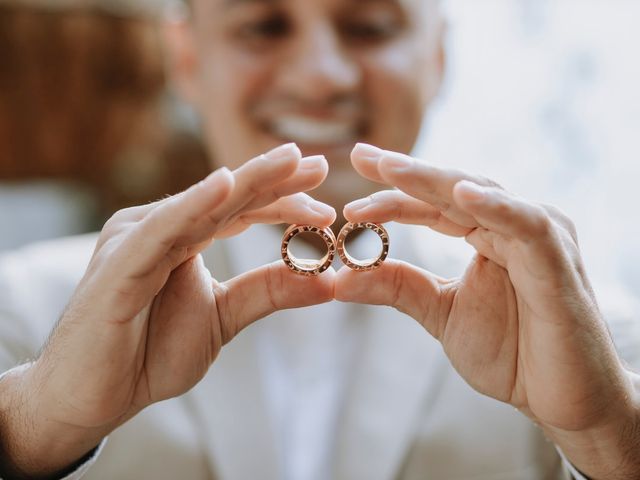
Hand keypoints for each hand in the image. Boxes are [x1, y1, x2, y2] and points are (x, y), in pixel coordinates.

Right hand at [0, 144, 335, 477]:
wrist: (95, 396)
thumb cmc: (149, 352)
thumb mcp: (225, 317)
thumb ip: (269, 292)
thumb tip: (330, 280)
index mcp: (183, 237)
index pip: (241, 211)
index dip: (283, 201)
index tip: (325, 200)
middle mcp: (161, 227)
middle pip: (227, 198)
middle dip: (275, 179)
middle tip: (318, 164)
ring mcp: (137, 238)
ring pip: (202, 204)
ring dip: (248, 181)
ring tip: (289, 161)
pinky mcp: (119, 260)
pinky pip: (163, 228)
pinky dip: (195, 205)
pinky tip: (226, 184)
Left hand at [336, 143, 639, 478]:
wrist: (561, 401)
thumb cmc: (513, 354)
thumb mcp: (441, 313)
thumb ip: (398, 289)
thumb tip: (339, 278)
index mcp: (485, 235)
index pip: (431, 204)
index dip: (391, 193)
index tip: (352, 183)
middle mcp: (511, 226)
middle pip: (452, 188)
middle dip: (405, 172)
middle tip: (364, 155)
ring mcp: (537, 238)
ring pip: (483, 195)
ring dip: (435, 180)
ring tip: (391, 168)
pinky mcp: (558, 260)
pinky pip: (526, 224)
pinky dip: (496, 206)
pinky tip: (461, 194)